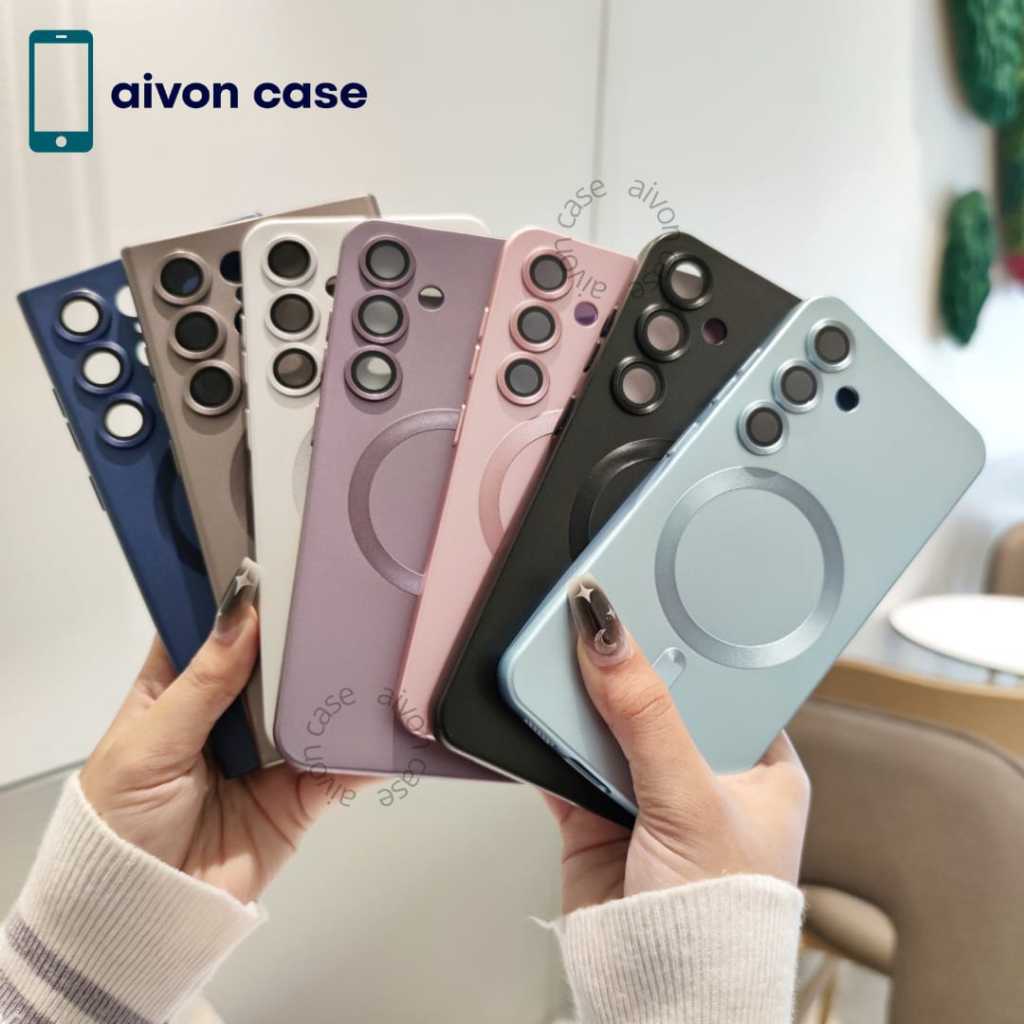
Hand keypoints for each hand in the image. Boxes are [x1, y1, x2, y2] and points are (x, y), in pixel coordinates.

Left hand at [80, 559, 363, 904]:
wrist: (144, 917)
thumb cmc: (119, 826)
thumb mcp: (150, 745)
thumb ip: (203, 683)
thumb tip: (242, 616)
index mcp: (178, 690)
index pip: (212, 630)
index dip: (240, 601)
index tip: (278, 565)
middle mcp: (227, 713)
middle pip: (273, 661)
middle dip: (301, 638)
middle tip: (339, 602)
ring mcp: (269, 751)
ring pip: (312, 705)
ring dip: (338, 687)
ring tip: (372, 652)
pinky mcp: (301, 793)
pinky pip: (341, 764)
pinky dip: (365, 748)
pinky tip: (385, 724)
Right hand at [545, 577, 810, 913]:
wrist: (663, 999)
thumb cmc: (723, 922)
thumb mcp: (691, 799)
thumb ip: (646, 716)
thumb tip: (612, 639)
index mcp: (759, 762)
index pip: (720, 678)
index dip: (685, 641)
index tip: (648, 601)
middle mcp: (703, 774)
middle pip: (656, 695)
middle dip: (623, 668)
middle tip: (595, 621)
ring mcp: (646, 794)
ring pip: (605, 724)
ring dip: (579, 699)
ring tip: (559, 656)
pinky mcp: (595, 815)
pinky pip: (564, 760)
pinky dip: (545, 739)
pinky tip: (536, 709)